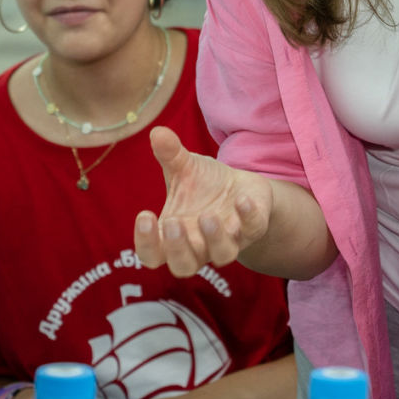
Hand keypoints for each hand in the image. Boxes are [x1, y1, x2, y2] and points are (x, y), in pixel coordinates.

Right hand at [135, 127, 273, 276]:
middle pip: (183, 266)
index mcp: (174, 236)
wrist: (242, 186)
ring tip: (208, 216)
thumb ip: (170, 155)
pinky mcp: (254, 228)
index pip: (153, 255)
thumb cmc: (204, 185)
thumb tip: (158, 132)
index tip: (145, 215)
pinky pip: (252, 230)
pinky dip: (248, 217)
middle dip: (178, 248)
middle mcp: (199, 246)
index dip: (146, 243)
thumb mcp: (184, 168)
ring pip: (221, 255)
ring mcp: (228, 240)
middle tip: (174, 223)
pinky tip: (242, 199)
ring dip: (214, 239)